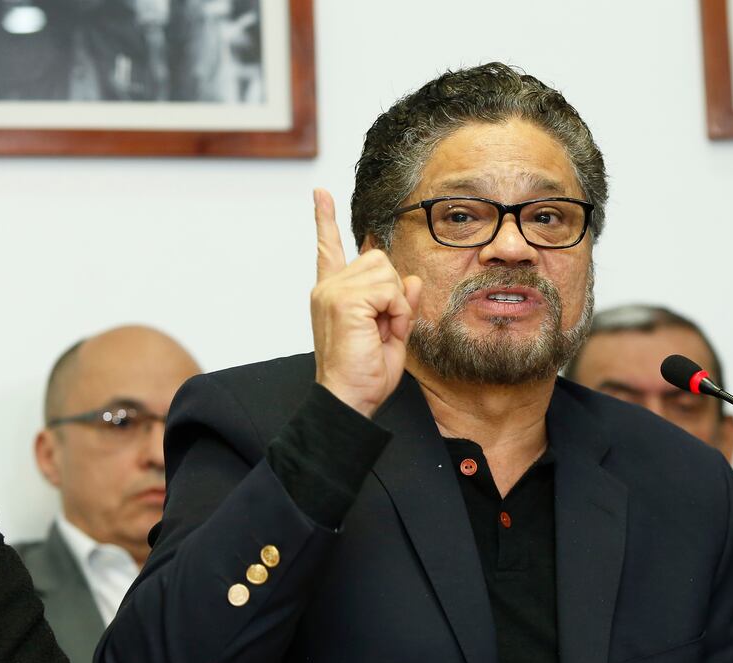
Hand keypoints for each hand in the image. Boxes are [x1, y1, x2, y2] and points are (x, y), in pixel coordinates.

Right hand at [311, 189, 421, 416]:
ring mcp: (333, 291)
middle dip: (393, 292)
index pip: (328, 248)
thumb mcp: (392, 335)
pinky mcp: (343, 300)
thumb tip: (412, 279)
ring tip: (380, 330)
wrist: (349, 398)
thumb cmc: (365, 373)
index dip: (325, 219)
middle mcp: (328, 287)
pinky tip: (381, 330)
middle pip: (379, 259)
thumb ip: (401, 305)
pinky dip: (395, 312)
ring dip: (395, 303)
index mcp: (333, 293)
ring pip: (387, 272)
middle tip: (383, 326)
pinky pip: (390, 290)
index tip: (320, 193)